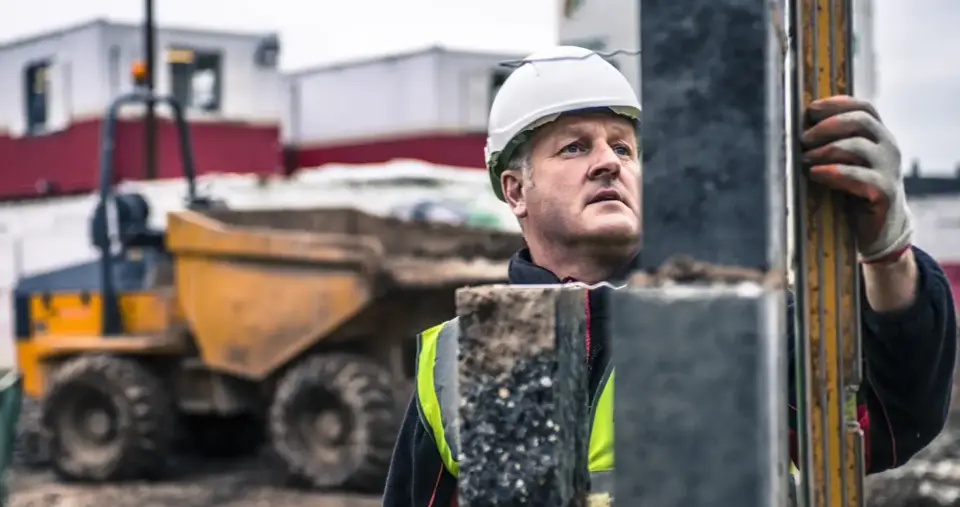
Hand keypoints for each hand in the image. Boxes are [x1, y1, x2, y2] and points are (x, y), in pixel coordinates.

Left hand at [800, 95, 912, 262]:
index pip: (863, 107)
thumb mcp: (845, 161)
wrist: (880, 228)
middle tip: (802, 138)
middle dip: (826, 126)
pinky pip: (858, 176)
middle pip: (860, 121)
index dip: (837, 104)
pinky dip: (833, 172)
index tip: (811, 109)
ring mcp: (889, 169)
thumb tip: (797, 128)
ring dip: (825, 150)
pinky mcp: (884, 192)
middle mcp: (888, 147)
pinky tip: (815, 174)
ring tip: (804, 159)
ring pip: (857, 146)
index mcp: (879, 136)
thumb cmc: (854, 190)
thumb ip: (832, 143)